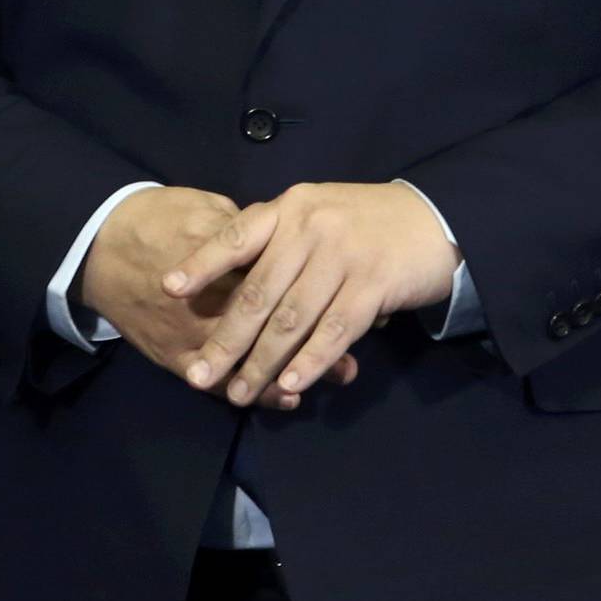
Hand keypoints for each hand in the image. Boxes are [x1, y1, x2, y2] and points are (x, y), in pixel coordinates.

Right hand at [82, 187, 358, 412]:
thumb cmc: (159, 218)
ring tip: (338, 376)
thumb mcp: (205, 207)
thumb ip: (248, 229)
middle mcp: (210, 298)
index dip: (321, 288)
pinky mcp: (176, 355)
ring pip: (250, 359)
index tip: (360, 294)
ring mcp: (191, 332)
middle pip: (273, 321)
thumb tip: (291, 241)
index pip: (281, 276)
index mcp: (223, 252)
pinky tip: (287, 400)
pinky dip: (256, 393)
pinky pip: (221, 382)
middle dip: (318, 336)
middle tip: (360, 347)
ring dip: (295, 369)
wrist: (100, 247)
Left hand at [166, 182, 457, 408]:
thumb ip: (281, 241)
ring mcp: (342, 256)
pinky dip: (309, 363)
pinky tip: (290, 385)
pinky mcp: (372, 285)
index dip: (201, 263)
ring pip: (291, 319)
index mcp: (291, 208)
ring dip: (262, 362)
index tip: (168, 289)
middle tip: (200, 373)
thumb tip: (232, 287)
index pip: (236, 235)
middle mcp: (311, 227)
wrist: (432, 219)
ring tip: (240, 392)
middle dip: (226, 338)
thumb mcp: (318, 214)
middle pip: (258, 291)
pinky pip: (332, 332)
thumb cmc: (365, 222)